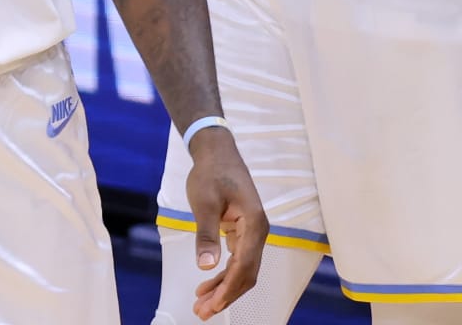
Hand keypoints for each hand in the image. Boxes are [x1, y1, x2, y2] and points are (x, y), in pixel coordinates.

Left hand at [184, 127, 267, 319]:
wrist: (217, 152)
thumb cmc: (211, 173)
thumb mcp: (204, 202)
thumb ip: (206, 234)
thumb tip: (207, 266)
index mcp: (254, 224)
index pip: (245, 266)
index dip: (228, 289)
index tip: (211, 306)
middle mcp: (259, 231)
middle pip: (247, 273)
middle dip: (225, 295)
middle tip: (202, 312)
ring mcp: (253, 232)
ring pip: (243, 270)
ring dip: (224, 288)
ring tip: (201, 304)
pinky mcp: (244, 232)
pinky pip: (238, 260)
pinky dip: (224, 275)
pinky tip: (208, 284)